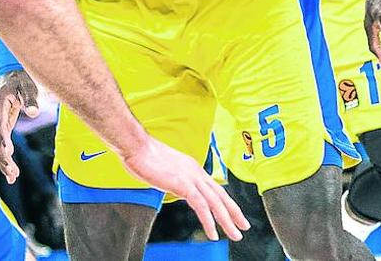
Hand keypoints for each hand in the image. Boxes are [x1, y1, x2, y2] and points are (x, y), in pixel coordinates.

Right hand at [0, 70, 38, 183]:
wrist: (10, 75)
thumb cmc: (21, 79)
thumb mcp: (27, 85)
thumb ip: (30, 98)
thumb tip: (34, 112)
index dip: (2, 137)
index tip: (8, 151)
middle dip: (2, 156)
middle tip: (11, 172)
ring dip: (3, 161)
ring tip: (12, 177)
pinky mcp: (0, 127)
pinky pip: (0, 144)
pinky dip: (5, 157)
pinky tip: (12, 171)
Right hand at [121, 136, 250, 241]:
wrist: (136, 146)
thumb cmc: (143, 156)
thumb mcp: (164, 169)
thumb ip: (174, 179)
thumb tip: (177, 187)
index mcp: (193, 168)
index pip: (215, 188)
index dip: (226, 202)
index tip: (234, 214)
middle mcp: (196, 172)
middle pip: (221, 195)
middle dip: (234, 213)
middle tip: (244, 227)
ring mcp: (191, 178)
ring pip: (216, 203)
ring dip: (227, 221)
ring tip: (235, 235)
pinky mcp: (183, 184)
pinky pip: (201, 206)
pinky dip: (209, 221)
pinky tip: (213, 234)